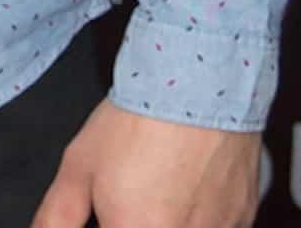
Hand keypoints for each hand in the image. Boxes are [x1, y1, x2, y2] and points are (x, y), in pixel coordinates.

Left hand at [31, 101, 260, 227]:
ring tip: (163, 185)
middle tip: (135, 194)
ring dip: (169, 217)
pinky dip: (200, 216)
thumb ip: (57, 217)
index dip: (110, 222)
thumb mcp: (78, 168)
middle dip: (138, 217)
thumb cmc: (140, 123)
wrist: (199, 85)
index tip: (109, 214)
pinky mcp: (243, 220)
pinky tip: (189, 187)